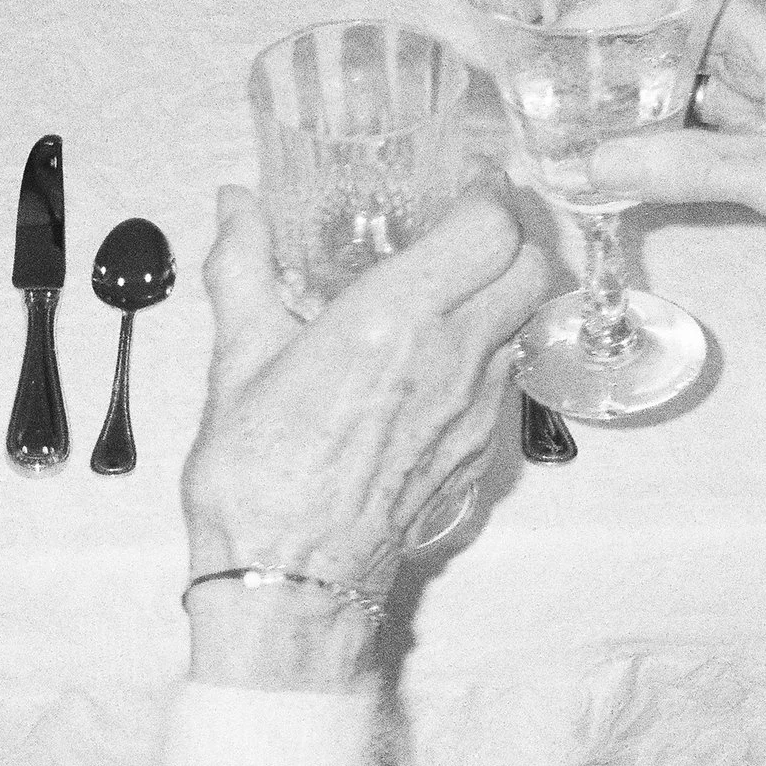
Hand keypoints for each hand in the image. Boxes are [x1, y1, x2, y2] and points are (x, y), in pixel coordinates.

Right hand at [181, 182, 550, 688]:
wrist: (291, 582)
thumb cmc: (259, 477)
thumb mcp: (237, 359)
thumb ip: (242, 267)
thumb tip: (234, 205)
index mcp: (394, 318)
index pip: (489, 227)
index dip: (487, 193)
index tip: (464, 184)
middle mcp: (452, 356)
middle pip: (531, 265)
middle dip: (511, 233)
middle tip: (472, 224)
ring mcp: (477, 408)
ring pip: (526, 322)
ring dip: (505, 291)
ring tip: (455, 286)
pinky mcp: (482, 450)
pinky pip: (508, 378)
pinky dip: (491, 349)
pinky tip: (441, 356)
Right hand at [584, 0, 765, 365]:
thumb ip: (685, 165)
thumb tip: (592, 162)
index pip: (697, 7)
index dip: (632, 13)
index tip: (564, 29)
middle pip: (684, 57)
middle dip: (621, 72)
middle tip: (545, 88)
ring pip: (688, 112)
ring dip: (634, 124)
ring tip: (561, 132)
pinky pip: (700, 160)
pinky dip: (658, 166)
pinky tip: (609, 176)